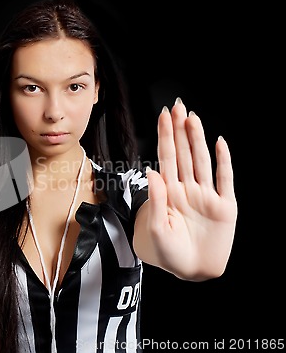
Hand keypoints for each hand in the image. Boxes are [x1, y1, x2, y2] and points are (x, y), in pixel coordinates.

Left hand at [144, 98, 237, 279]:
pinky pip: (225, 180)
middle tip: (178, 106)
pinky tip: (220, 143)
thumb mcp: (157, 230)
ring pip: (202, 161)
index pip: (166, 157)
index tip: (164, 115)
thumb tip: (152, 171)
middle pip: (183, 153)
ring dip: (198, 140)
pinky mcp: (225, 207)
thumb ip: (156, 200)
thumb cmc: (169, 254)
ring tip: (193, 118)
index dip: (165, 136)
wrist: (192, 272)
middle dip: (180, 130)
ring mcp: (206, 196)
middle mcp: (188, 189)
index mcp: (170, 192)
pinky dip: (224, 162)